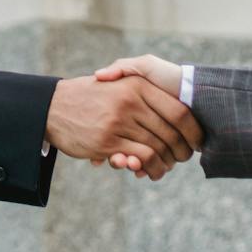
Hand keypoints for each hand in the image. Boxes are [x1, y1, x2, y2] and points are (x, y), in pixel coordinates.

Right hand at [93, 56, 190, 173]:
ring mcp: (119, 121)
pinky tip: (147, 171)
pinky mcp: (107, 141)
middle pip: (172, 133)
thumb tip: (179, 112)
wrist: (53, 107)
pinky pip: (141, 158)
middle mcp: (130, 101)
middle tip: (183, 158)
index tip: (197, 142)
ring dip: (167, 163)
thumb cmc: (91, 96)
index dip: (194, 131)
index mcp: (138, 85)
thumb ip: (146, 90)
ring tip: (166, 167)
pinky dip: (150, 168)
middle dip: (182, 151)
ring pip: (158, 149)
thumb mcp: (118, 80)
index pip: (179, 111)